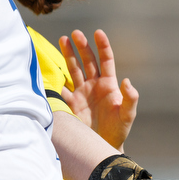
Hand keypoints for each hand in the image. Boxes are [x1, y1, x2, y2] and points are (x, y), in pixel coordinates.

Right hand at [59, 29, 138, 149]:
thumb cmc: (119, 130)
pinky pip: (61, 89)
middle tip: (75, 33)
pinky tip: (48, 70)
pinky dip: (54, 81)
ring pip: (74, 69)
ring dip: (68, 55)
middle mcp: (94, 85)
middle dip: (82, 46)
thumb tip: (127, 81)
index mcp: (108, 84)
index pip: (106, 60)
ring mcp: (82, 93)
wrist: (103, 146)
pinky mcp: (71, 103)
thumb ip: (130, 99)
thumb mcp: (128, 115)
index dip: (103, 46)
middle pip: (87, 61)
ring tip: (63, 39)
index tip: (98, 32)